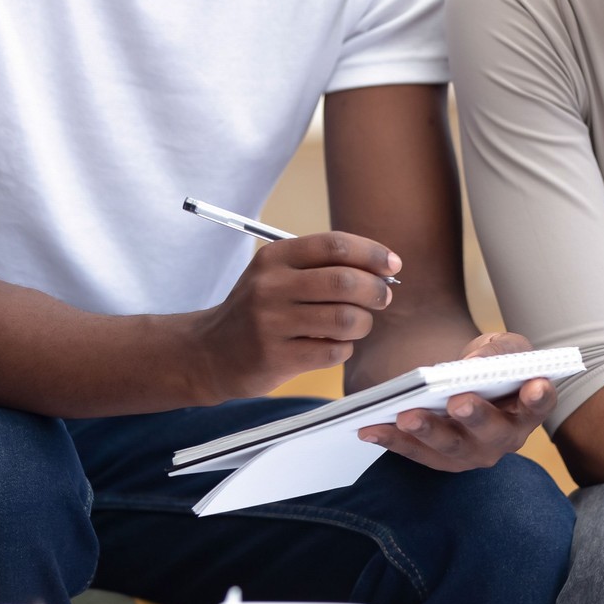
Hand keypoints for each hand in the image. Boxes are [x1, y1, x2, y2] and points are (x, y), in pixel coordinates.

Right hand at [189, 232, 400, 400]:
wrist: (211, 352)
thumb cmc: (258, 310)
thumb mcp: (277, 275)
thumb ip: (322, 267)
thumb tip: (383, 269)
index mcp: (275, 258)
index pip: (334, 245)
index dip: (371, 253)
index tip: (393, 265)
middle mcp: (270, 286)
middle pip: (344, 282)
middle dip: (376, 290)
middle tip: (383, 298)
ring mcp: (271, 323)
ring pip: (345, 319)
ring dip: (363, 323)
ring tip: (357, 324)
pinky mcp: (276, 357)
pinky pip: (333, 352)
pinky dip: (343, 348)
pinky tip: (332, 345)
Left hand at [356, 331, 554, 471]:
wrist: (470, 380)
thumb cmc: (493, 362)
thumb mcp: (502, 346)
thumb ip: (498, 350)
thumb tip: (476, 363)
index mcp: (527, 409)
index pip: (538, 405)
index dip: (539, 397)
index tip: (536, 384)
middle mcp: (504, 438)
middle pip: (491, 433)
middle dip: (474, 416)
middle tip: (458, 402)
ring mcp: (471, 453)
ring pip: (449, 448)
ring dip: (427, 432)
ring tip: (405, 416)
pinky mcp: (440, 458)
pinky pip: (414, 452)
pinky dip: (391, 441)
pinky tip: (368, 428)